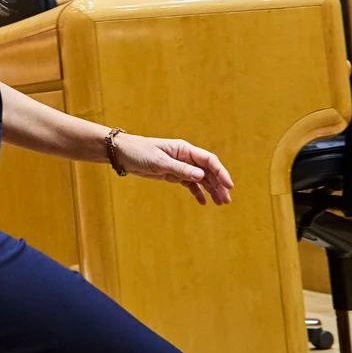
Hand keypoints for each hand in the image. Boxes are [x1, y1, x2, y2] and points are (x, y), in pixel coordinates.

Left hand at [114, 133, 233, 205]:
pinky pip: (189, 184)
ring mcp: (180, 166)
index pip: (208, 160)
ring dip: (211, 190)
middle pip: (208, 171)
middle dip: (219, 185)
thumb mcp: (159, 162)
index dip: (221, 172)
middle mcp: (185, 157)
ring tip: (220, 203)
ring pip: (201, 179)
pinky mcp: (173, 174)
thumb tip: (201, 175)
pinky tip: (203, 203)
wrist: (123, 154)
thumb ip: (180, 169)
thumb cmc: (140, 152)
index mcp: (185, 149)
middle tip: (227, 200)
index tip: (228, 185)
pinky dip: (197, 193)